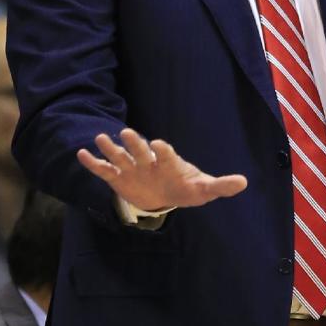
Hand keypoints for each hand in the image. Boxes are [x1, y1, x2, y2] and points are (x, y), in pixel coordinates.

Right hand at [77, 127, 247, 211]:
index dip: (163, 150)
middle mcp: (149, 161)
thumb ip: (221, 185)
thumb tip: (244, 182)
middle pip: (141, 150)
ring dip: (111, 148)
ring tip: (99, 138)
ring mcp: (133, 168)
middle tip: (128, 133)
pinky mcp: (119, 178)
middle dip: (135, 143)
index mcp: (169, 162)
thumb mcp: (204, 189)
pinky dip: (93, 163)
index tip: (158, 144)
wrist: (168, 192)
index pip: (166, 154)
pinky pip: (104, 170)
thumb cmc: (187, 187)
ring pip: (120, 156)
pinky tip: (81, 154)